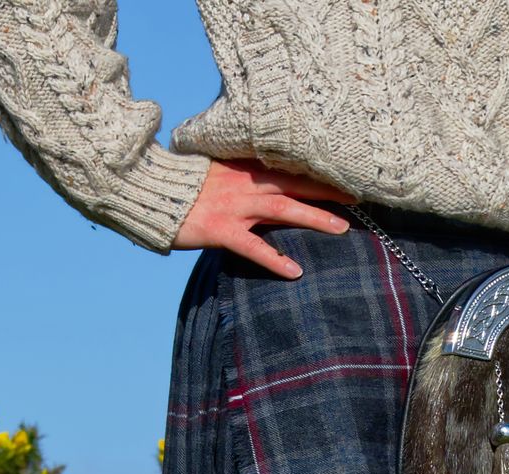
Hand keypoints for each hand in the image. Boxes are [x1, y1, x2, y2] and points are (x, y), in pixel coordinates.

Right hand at [173, 159, 356, 277]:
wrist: (149, 191)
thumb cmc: (184, 186)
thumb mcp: (216, 172)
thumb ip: (242, 175)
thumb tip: (265, 180)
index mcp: (244, 167)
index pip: (288, 167)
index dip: (318, 171)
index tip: (346, 173)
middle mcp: (244, 183)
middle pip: (295, 183)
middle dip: (327, 189)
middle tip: (359, 197)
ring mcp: (234, 207)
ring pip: (282, 209)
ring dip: (314, 217)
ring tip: (342, 228)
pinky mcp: (220, 230)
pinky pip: (253, 246)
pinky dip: (275, 259)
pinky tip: (295, 271)